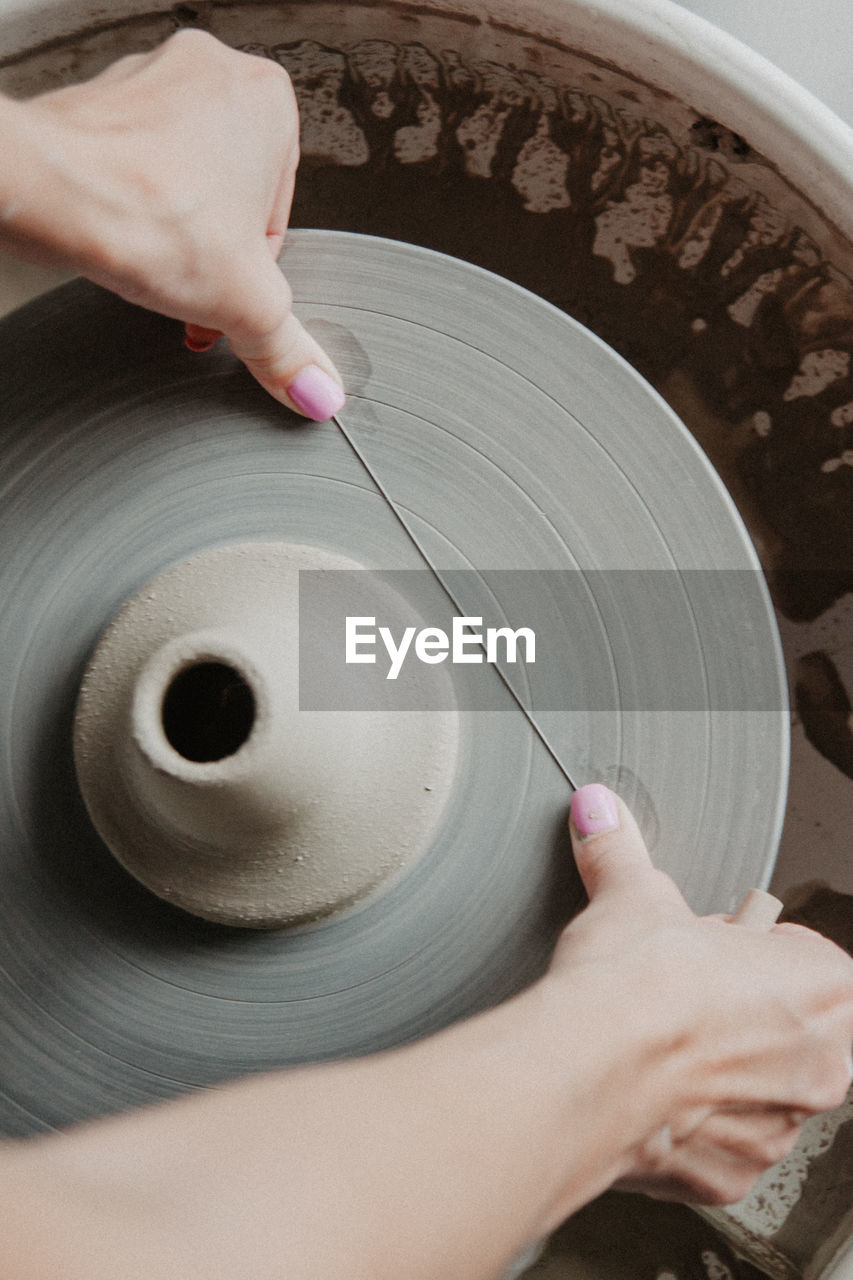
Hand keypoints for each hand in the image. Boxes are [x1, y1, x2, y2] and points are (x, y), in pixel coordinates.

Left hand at [0, 30, 344, 419]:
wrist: (47, 194)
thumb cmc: (144, 213)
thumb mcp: (246, 304)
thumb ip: (288, 349)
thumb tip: (314, 385)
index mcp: (268, 100)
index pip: (281, 215)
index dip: (254, 273)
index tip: (229, 298)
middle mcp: (211, 73)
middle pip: (232, 198)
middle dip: (212, 255)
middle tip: (191, 287)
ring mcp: (149, 81)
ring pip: (182, 182)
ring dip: (173, 236)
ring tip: (154, 263)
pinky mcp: (98, 103)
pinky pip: (133, 168)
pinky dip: (131, 210)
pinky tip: (122, 240)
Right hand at [550, 783, 852, 1206]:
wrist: (583, 1072)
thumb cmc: (632, 991)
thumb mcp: (629, 894)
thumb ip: (620, 851)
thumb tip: (600, 813)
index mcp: (822, 989)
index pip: (810, 959)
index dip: (752, 948)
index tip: (715, 947)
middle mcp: (816, 1068)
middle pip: (791, 1029)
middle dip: (742, 1010)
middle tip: (686, 990)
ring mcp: (773, 1129)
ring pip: (758, 1091)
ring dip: (720, 1070)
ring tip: (659, 1040)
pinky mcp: (726, 1176)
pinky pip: (718, 1143)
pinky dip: (687, 1122)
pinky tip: (647, 1090)